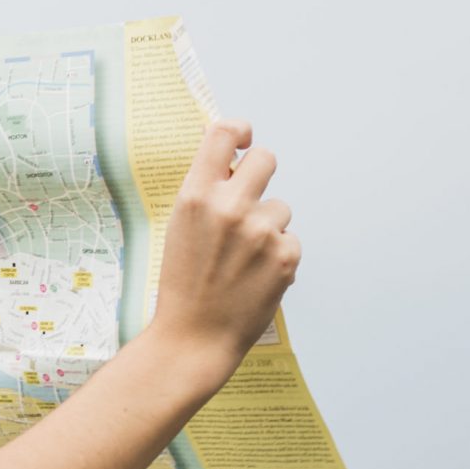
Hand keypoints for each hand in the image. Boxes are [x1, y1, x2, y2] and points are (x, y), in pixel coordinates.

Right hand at [147, 118, 298, 378]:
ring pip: (281, 207)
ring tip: (243, 260)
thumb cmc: (183, 285)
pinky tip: (255, 277)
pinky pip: (290, 240)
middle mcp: (229, 207)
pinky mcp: (285, 257)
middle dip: (261, 174)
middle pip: (266, 158)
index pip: (223, 134)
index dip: (239, 130)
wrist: (193, 338)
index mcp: (196, 196)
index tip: (243, 140)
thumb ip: (205, 193)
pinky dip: (278, 257)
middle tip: (249, 200)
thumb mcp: (179, 228)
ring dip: (268, 227)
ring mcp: (260, 231)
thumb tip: (231, 162)